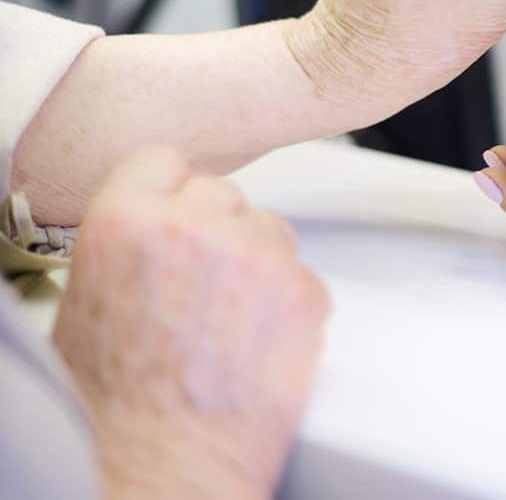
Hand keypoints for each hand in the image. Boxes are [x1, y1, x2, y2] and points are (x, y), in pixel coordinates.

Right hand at [52, 148, 330, 499]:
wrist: (165, 462)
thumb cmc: (117, 403)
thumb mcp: (85, 302)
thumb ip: (125, 245)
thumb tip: (147, 228)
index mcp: (128, 221)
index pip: (164, 160)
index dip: (170, 189)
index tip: (177, 208)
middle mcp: (197, 227)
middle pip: (222, 194)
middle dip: (216, 229)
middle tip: (202, 281)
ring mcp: (258, 257)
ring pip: (270, 228)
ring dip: (257, 260)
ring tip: (228, 317)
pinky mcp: (305, 291)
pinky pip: (302, 272)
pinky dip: (288, 300)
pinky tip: (257, 338)